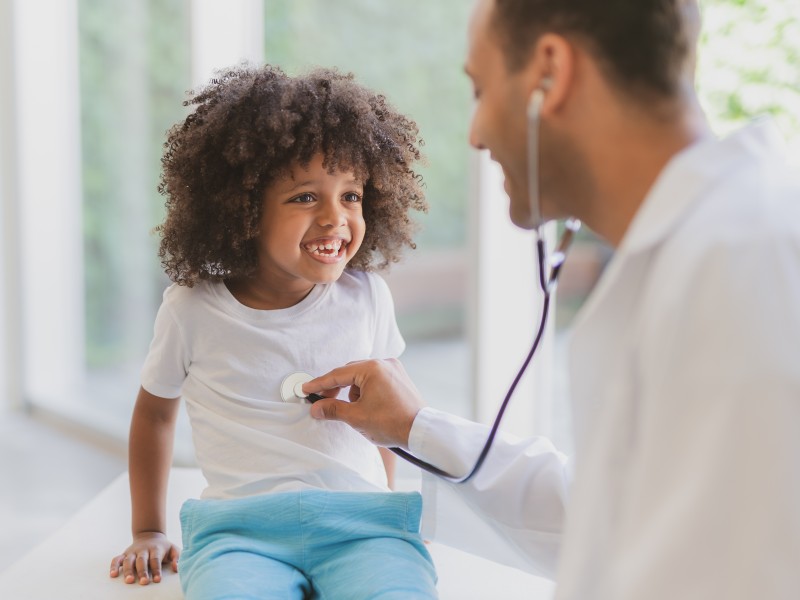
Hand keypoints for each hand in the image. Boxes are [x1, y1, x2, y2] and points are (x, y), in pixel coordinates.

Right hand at [109, 531, 178, 584]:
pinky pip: (117, 559)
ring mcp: (132, 552)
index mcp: (155, 549)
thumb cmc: (163, 547)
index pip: (155, 560)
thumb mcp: (173, 549)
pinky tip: (113, 575)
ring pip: (128, 560)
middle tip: (144, 582)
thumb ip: (177, 558)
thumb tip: (176, 568)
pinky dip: (114, 566)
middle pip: (142, 561)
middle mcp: (143, 550)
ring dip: (128, 571)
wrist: (150, 534)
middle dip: (142, 572)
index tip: (157, 580)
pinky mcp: (124, 554)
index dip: (156, 570)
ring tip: (129, 581)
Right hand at [304, 358, 425, 448]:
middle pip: (350, 373)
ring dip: (353, 391)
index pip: (338, 375)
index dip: (320, 383)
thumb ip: (333, 409)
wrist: (420, 431)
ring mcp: (394, 369)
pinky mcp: (399, 377)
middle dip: (336, 388)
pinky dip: (366, 390)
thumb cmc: (391, 423)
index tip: (306, 389)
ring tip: (354, 410)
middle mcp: (384, 363)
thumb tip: (315, 408)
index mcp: (373, 369)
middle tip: (322, 401)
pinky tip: (366, 406)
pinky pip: (375, 379)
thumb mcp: (357, 417)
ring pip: (363, 376)